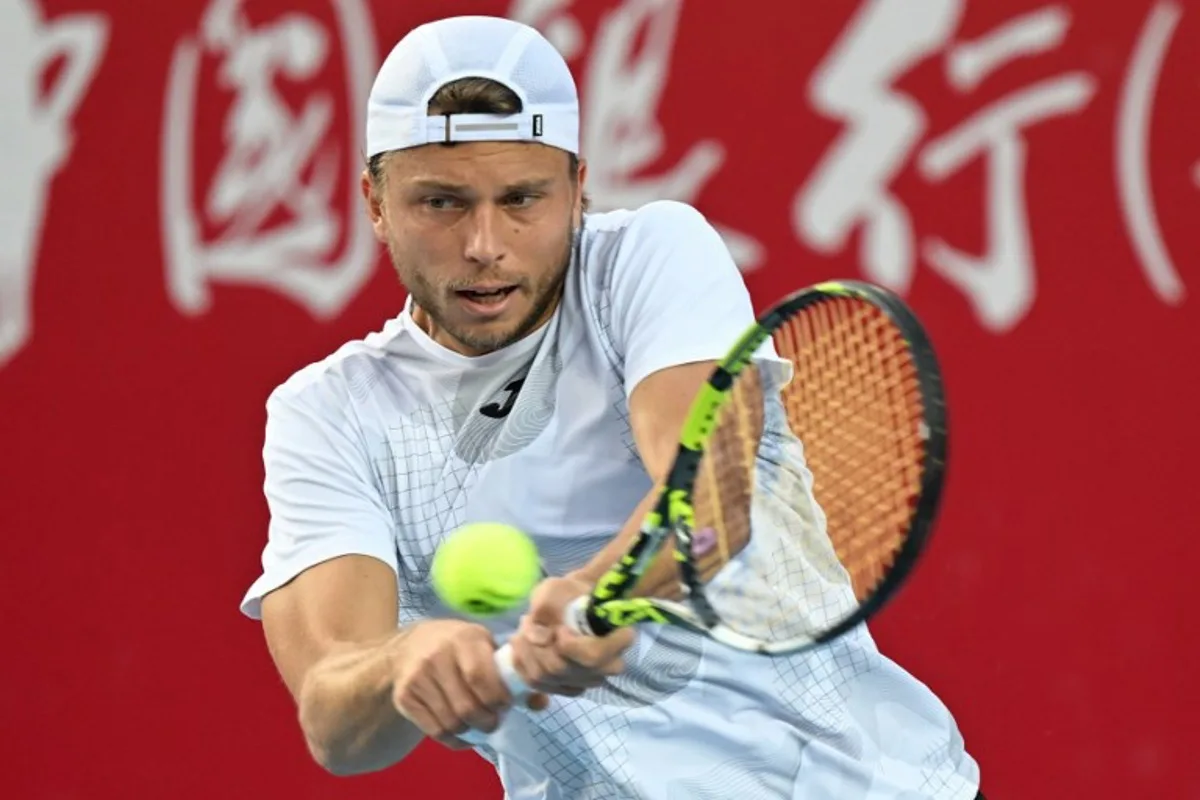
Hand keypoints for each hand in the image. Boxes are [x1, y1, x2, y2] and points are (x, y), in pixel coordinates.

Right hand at [390, 619, 548, 748]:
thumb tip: (540, 703)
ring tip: (478, 725)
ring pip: (451, 722)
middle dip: (487, 721)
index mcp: (464, 639)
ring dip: (471, 731)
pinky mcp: (405, 697)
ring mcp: (418, 677)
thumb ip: (513, 673)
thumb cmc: (458, 647)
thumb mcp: (485, 647)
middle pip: (467, 706)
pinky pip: (435, 731)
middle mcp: (437, 656)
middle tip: (494, 721)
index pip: (481, 677)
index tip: (506, 706)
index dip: (498, 699)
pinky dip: (454, 740)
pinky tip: (463, 733)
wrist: (409, 646)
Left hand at [509, 576, 637, 696]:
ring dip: (527, 651)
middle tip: (528, 620)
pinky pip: (535, 683)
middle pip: (561, 668)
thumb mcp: (556, 589)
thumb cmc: (569, 595)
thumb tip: (537, 637)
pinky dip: (522, 662)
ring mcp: (585, 682)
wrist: (570, 605)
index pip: (593, 656)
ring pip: (545, 677)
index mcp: (617, 640)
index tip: (560, 628)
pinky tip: (522, 644)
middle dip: (538, 645)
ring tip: (524, 628)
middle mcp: (604, 668)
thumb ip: (547, 608)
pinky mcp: (565, 689)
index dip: (569, 645)